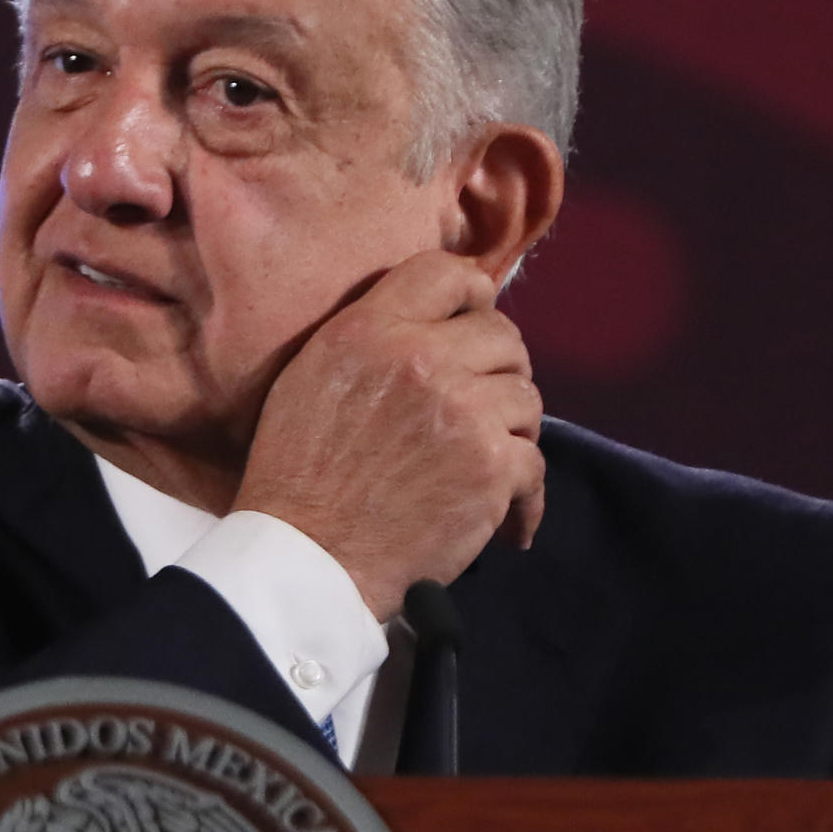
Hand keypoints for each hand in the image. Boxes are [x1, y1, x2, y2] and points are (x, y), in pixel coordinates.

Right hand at [234, 251, 544, 619]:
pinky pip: (535, 463)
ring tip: (488, 464)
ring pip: (526, 398)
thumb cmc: (297, 477)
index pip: (447, 273)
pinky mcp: (490, 466)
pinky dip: (526, 498)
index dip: (473, 295)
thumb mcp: (310, 378)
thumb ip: (369, 339)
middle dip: (501, 371)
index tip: (476, 322)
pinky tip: (508, 519)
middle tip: (485, 408)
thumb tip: (427, 328)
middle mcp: (420, 358)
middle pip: (503, 336)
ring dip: (514, 431)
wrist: (308, 557)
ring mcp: (462, 410)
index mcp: (370, 329)